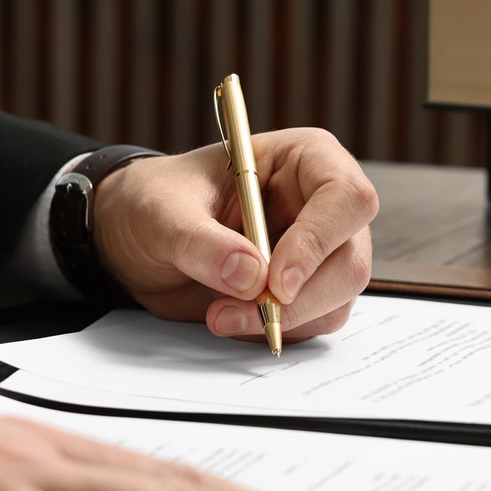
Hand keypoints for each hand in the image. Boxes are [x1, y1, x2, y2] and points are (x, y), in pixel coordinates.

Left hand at [92, 127, 377, 342]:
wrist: (140, 240)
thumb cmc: (157, 203)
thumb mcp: (162, 213)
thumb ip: (201, 242)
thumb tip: (251, 275)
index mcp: (304, 159)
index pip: (346, 197)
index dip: (318, 241)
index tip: (275, 280)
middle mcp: (324, 206)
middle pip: (350, 260)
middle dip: (299, 298)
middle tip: (241, 310)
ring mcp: (322, 252)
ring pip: (337, 299)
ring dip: (283, 320)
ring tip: (220, 315)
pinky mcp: (308, 291)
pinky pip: (314, 322)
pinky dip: (275, 330)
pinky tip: (232, 318)